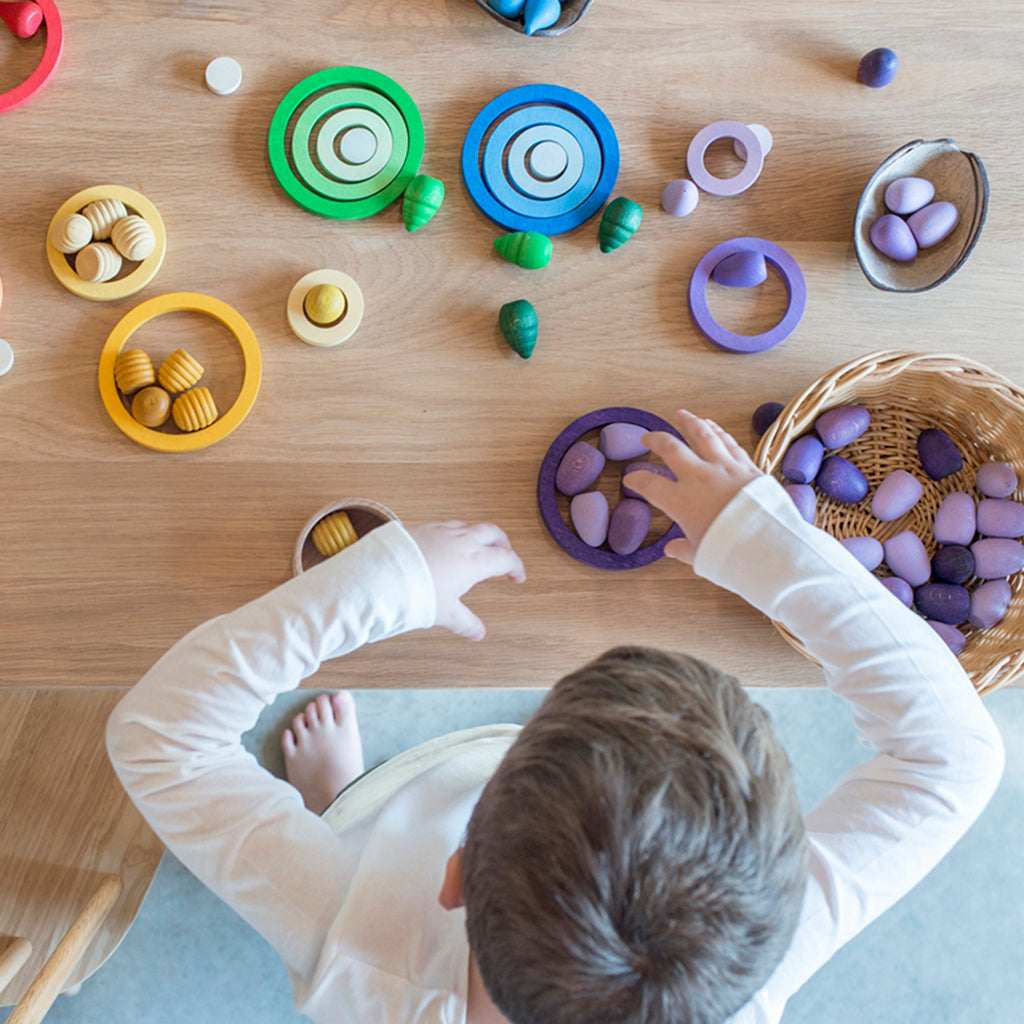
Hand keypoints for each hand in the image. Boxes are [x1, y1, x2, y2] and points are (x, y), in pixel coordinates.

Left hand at [408, 521, 525, 640]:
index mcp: (475, 560)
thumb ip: (465, 623)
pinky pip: (448, 526)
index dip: (516, 567)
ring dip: (480, 535)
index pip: (506, 558)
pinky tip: (447, 544)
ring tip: (477, 547)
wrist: (382, 575)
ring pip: (470, 526)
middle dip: (503, 543)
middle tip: (505, 555)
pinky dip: (456, 533)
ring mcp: (443, 531)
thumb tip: (478, 633)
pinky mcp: (424, 527)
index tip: (517, 577)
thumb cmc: (416, 592)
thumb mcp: (445, 613)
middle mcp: (462, 541)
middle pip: (494, 533)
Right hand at [623, 410, 761, 563]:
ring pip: (703, 436)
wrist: (769, 547)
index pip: (650, 485)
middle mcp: (700, 478)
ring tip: (681, 414)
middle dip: (656, 440)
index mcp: (681, 502)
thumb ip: (683, 549)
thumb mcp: (700, 556)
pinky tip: (712, 426)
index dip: (636, 480)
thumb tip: (671, 549)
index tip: (631, 478)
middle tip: (647, 437)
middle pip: (671, 449)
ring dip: (689, 423)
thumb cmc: (731, 554)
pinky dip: (718, 432)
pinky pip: (729, 443)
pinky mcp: (748, 467)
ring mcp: (725, 469)